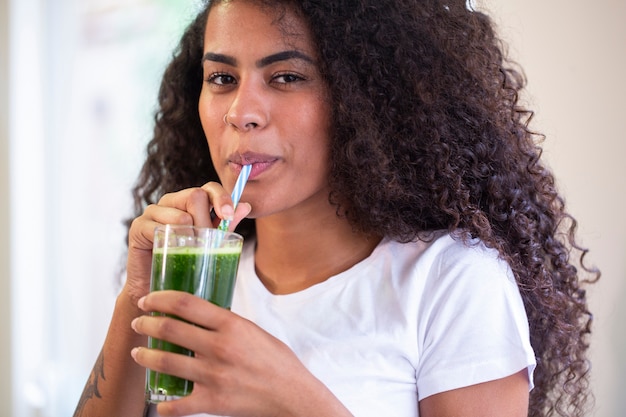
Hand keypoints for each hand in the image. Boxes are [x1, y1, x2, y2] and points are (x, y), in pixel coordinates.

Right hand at [123, 182, 251, 305]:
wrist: (162, 290)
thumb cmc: (188, 264)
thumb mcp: (212, 242)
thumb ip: (226, 224)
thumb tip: (246, 206)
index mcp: (190, 202)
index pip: (209, 188)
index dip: (222, 198)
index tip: (229, 215)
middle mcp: (172, 202)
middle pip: (195, 196)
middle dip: (206, 221)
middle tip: (208, 242)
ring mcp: (153, 212)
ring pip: (179, 213)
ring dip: (190, 234)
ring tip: (192, 251)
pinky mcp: (138, 227)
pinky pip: (157, 226)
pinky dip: (170, 239)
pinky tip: (174, 250)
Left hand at [131, 291, 336, 416]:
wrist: (292, 395)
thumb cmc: (276, 361)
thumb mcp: (253, 331)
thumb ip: (226, 323)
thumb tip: (199, 316)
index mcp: (231, 325)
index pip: (185, 304)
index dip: (160, 299)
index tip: (148, 300)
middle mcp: (219, 347)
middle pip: (170, 329)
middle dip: (146, 324)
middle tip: (138, 323)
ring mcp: (213, 376)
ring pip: (165, 362)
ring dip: (145, 356)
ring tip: (139, 354)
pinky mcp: (212, 402)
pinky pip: (177, 405)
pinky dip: (163, 405)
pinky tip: (159, 400)